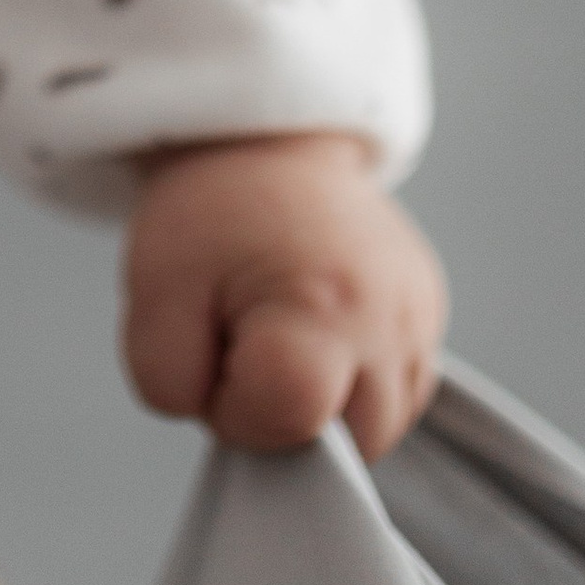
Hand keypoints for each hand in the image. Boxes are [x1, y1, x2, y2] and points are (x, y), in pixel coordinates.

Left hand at [120, 130, 446, 458]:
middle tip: (248, 341)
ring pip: (380, 428)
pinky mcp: (431, 310)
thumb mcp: (152, 296)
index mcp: (324, 305)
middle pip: (348, 444)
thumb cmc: (210, 215)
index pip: (289, 421)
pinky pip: (399, 391)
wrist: (267, 141)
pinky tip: (319, 333)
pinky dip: (354, 383)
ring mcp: (421, 315)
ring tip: (286, 335)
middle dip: (285, 415)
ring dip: (326, 407)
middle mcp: (391, 318)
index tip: (217, 350)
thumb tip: (229, 426)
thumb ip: (173, 386)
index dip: (236, 407)